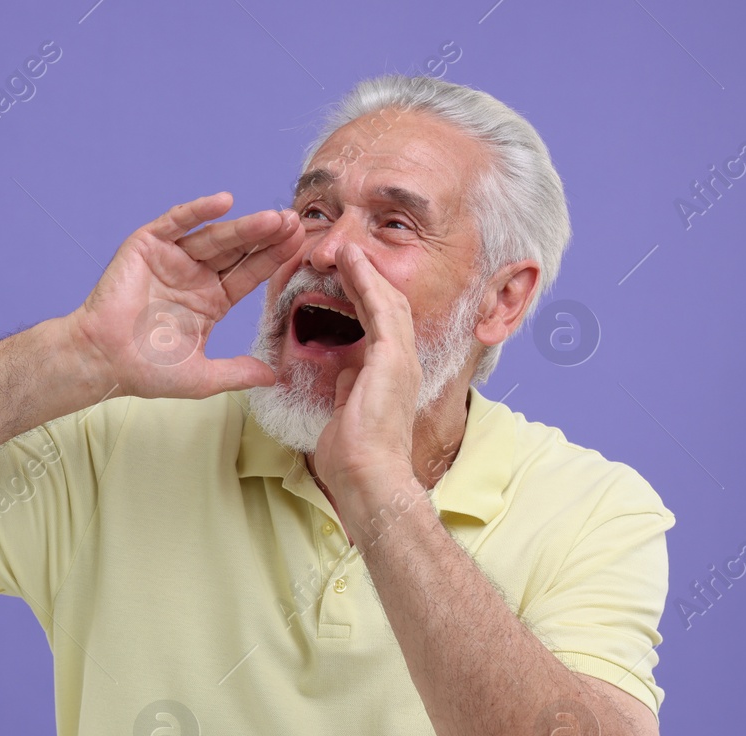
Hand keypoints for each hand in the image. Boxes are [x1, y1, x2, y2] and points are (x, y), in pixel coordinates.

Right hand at [64, 192, 303, 399]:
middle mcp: (195, 276)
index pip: (249, 274)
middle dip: (266, 237)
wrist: (103, 360)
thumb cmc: (145, 370)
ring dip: (242, 226)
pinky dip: (197, 210)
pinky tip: (223, 202)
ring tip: (272, 218)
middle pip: (238, 250)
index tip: (300, 246)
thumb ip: (237, 373)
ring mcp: (172, 259)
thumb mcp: (201, 377)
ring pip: (214, 236)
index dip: (273, 260)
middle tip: (294, 224)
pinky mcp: (148, 246)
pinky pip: (177, 222)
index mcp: (210, 301)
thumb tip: (274, 377)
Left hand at [312, 243, 420, 501]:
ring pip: (387, 300)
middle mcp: (402, 363)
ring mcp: (401, 359)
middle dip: (367, 278)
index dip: (364, 298)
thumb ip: (349, 390)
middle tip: (345, 253)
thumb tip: (344, 376)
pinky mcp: (392, 359)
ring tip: (346, 248)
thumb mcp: (347, 413)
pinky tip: (352, 262)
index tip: (345, 277)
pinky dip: (366, 282)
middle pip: (389, 306)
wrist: (368, 477)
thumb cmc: (354, 458)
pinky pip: (381, 309)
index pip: (379, 325)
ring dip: (366, 272)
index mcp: (390, 375)